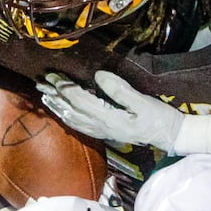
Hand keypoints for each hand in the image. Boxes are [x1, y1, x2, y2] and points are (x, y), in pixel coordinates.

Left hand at [38, 70, 183, 150]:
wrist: (169, 136)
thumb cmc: (159, 117)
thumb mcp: (142, 101)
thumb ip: (119, 89)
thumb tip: (98, 76)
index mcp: (108, 118)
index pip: (79, 100)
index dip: (64, 87)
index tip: (52, 74)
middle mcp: (100, 127)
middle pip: (70, 110)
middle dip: (54, 96)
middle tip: (40, 83)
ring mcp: (102, 132)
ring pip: (72, 119)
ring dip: (57, 107)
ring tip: (45, 96)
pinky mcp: (105, 133)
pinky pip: (79, 125)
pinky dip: (67, 117)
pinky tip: (63, 112)